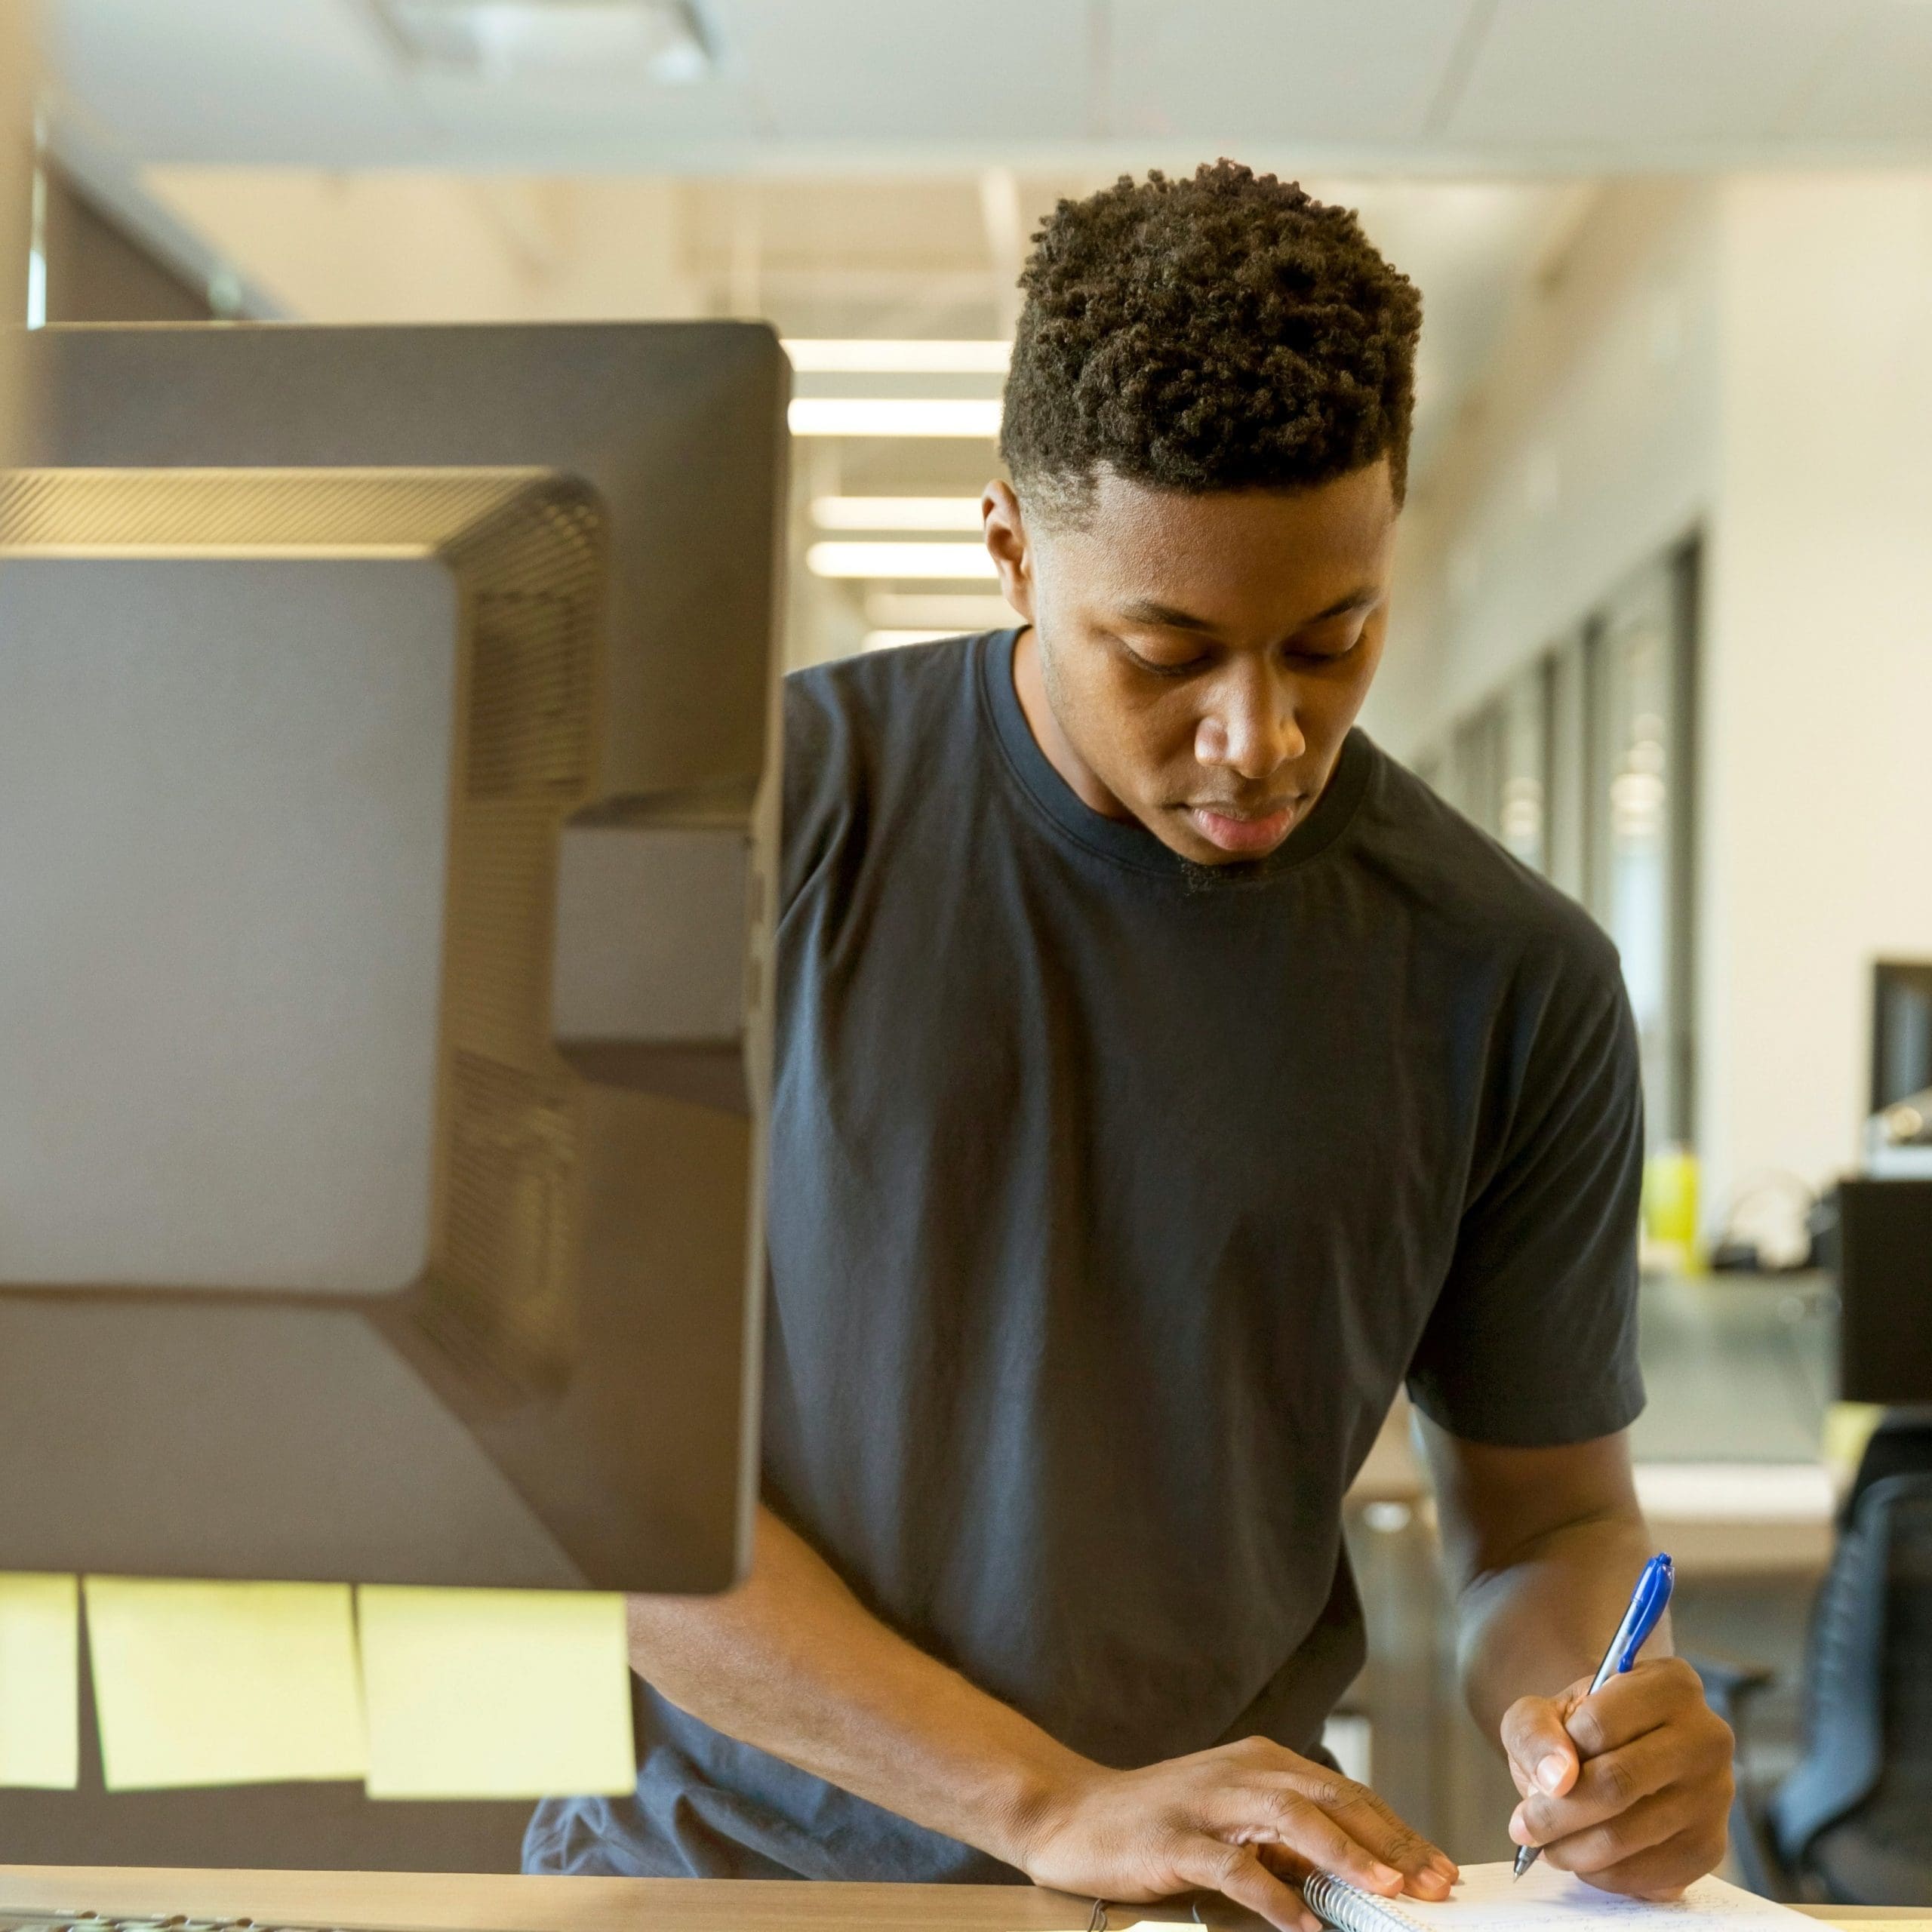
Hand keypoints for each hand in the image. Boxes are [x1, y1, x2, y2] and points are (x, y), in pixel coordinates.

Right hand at [1015, 1736, 1458, 1931]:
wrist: (1071, 1812)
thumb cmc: (1157, 1823)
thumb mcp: (1231, 1820)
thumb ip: (1285, 1839)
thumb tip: (1354, 1875)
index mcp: (1261, 1762)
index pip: (1346, 1794)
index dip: (1397, 1832)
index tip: (1438, 1869)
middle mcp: (1241, 1772)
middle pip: (1331, 1799)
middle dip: (1389, 1842)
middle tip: (1432, 1883)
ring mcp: (1207, 1802)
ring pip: (1290, 1819)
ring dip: (1343, 1854)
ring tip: (1385, 1889)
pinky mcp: (1175, 1838)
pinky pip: (1234, 1866)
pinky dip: (1274, 1895)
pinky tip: (1302, 1924)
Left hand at [1502, 1657, 1732, 1898]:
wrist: (1616, 1753)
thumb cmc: (1578, 1728)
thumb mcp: (1542, 1711)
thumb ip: (1535, 1732)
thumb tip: (1557, 1780)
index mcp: (1670, 1684)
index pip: (1599, 1724)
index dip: (1557, 1754)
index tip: (1537, 1773)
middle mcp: (1707, 1736)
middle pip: (1617, 1784)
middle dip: (1556, 1815)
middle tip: (1523, 1827)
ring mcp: (1716, 1796)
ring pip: (1630, 1834)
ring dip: (1573, 1849)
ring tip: (1546, 1843)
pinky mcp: (1711, 1846)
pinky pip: (1650, 1874)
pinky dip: (1603, 1874)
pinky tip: (1582, 1857)